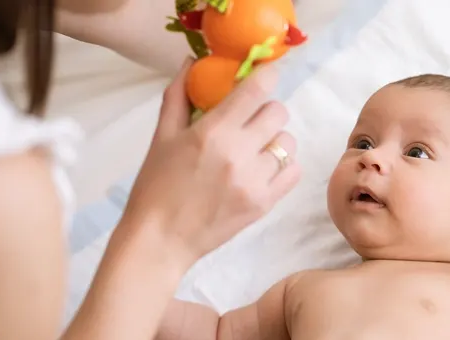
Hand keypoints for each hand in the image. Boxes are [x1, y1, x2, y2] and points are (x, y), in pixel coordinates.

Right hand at [120, 57, 300, 269]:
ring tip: (255, 149)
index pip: (257, 89)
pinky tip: (263, 169)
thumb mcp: (162, 136)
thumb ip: (179, 95)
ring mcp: (255, 180)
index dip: (267, 74)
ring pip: (289, 142)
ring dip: (275, 139)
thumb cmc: (156, 186)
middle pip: (279, 112)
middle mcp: (239, 153)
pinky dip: (283, 166)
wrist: (160, 239)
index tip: (266, 74)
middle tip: (250, 120)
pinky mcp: (265, 203)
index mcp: (212, 132)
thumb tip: (192, 62)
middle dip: (266, 110)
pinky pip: (293, 172)